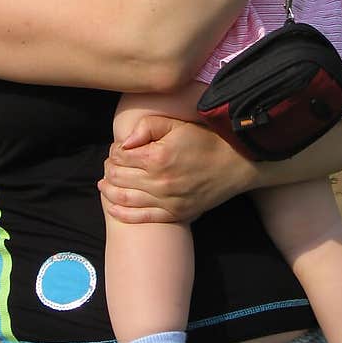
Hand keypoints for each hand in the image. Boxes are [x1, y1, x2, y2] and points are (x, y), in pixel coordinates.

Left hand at [99, 115, 257, 222]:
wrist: (236, 164)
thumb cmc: (206, 141)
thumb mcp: (177, 124)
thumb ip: (147, 127)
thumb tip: (124, 142)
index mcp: (157, 157)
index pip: (120, 156)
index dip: (114, 151)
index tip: (118, 149)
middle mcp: (159, 182)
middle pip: (118, 177)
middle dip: (109, 169)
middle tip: (111, 164)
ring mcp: (166, 201)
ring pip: (124, 198)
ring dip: (109, 190)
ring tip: (105, 184)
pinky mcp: (174, 214)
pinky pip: (140, 218)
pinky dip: (122, 212)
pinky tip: (112, 206)